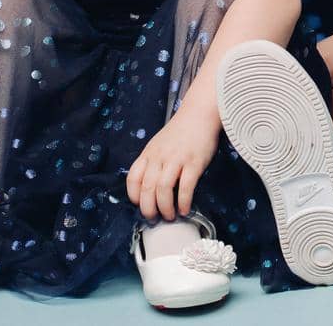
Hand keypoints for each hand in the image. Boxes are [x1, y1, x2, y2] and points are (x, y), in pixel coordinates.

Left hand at [127, 104, 220, 220]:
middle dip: (148, 209)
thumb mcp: (158, 144)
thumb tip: (149, 187)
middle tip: (154, 219)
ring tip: (170, 216)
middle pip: (146, 188)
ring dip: (165, 208)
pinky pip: (185, 187)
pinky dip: (183, 202)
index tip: (141, 205)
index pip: (132, 179)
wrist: (199, 113)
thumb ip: (152, 162)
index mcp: (148, 154)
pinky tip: (184, 209)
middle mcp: (159, 157)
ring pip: (163, 190)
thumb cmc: (180, 131)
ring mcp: (176, 159)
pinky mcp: (194, 162)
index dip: (134, 197)